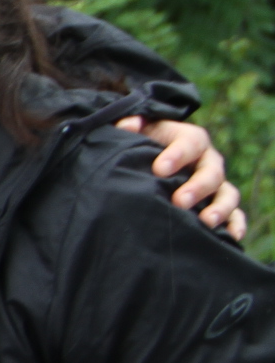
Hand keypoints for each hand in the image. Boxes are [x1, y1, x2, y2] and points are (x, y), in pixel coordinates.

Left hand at [121, 116, 244, 239]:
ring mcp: (216, 185)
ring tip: (205, 221)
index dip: (177, 154)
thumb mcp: (139, 134)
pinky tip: (230, 237)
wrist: (152, 165)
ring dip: (219, 208)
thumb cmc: (143, 148)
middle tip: (180, 201)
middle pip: (211, 172)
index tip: (159, 169)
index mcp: (189, 140)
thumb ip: (131, 127)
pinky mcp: (220, 205)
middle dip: (197, 187)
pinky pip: (235, 215)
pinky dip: (235, 225)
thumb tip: (126, 125)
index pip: (190, 142)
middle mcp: (207, 162)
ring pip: (227, 194)